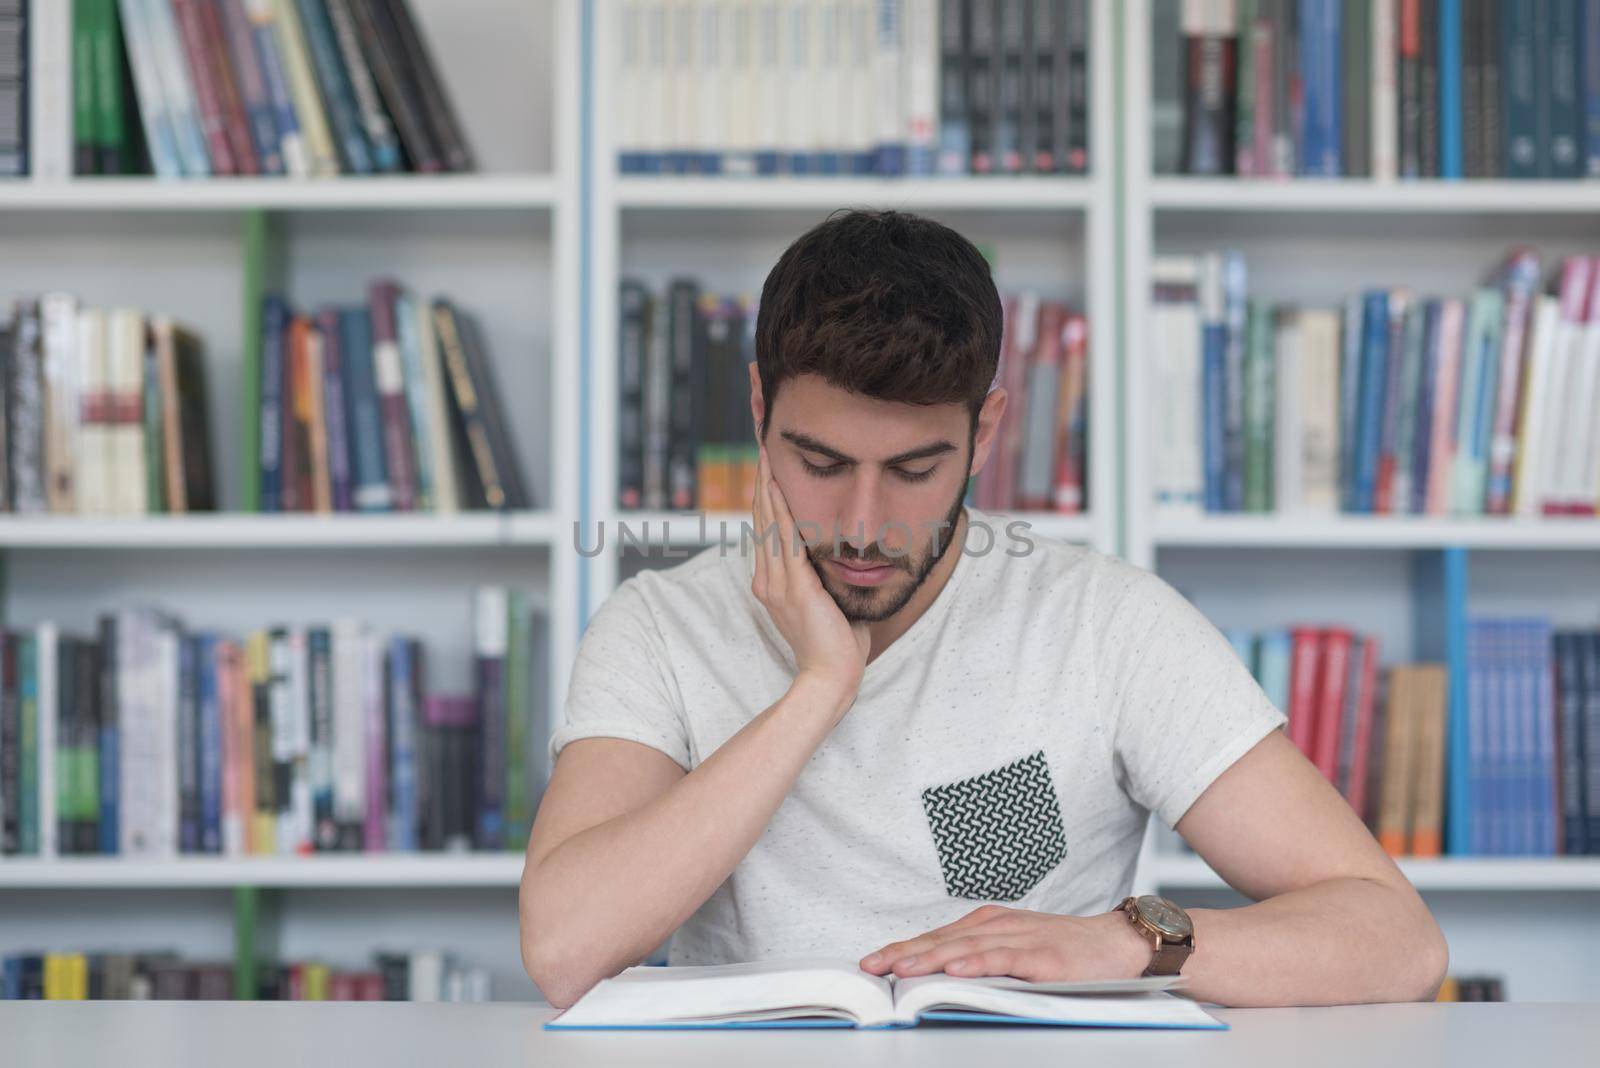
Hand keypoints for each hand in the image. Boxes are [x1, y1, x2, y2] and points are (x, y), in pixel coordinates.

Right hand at [750, 445, 870, 711]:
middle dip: (762, 482)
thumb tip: (847, 561)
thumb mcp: (831, 603)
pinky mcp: (794, 586)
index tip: (768, 469)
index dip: (766, 498)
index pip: (766, 532)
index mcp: (773, 584)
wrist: (832, 678)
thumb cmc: (838, 647)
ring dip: (766, 486)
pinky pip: (783, 539)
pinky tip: (775, 486)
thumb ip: (830, 580)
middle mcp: (768, 580)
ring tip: (765, 455)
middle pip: (761, 520)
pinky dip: (778, 510)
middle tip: (762, 447)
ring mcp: (777, 583)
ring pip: (768, 523)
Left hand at [858, 905, 1152, 982]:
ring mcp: (1022, 939)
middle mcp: (1000, 926)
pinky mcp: (1045, 956)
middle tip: (871, 967)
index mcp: (988, 925)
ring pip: (967, 947)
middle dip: (904, 953)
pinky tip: (957, 970)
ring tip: (900, 969)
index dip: (902, 949)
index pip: (936, 938)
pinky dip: (979, 963)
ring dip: (930, 958)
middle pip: (943, 940)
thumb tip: (938, 978)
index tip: (871, 962)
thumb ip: (980, 959)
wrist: (1119, 944)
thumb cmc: (1065, 950)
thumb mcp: (1015, 950)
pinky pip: (1006, 959)